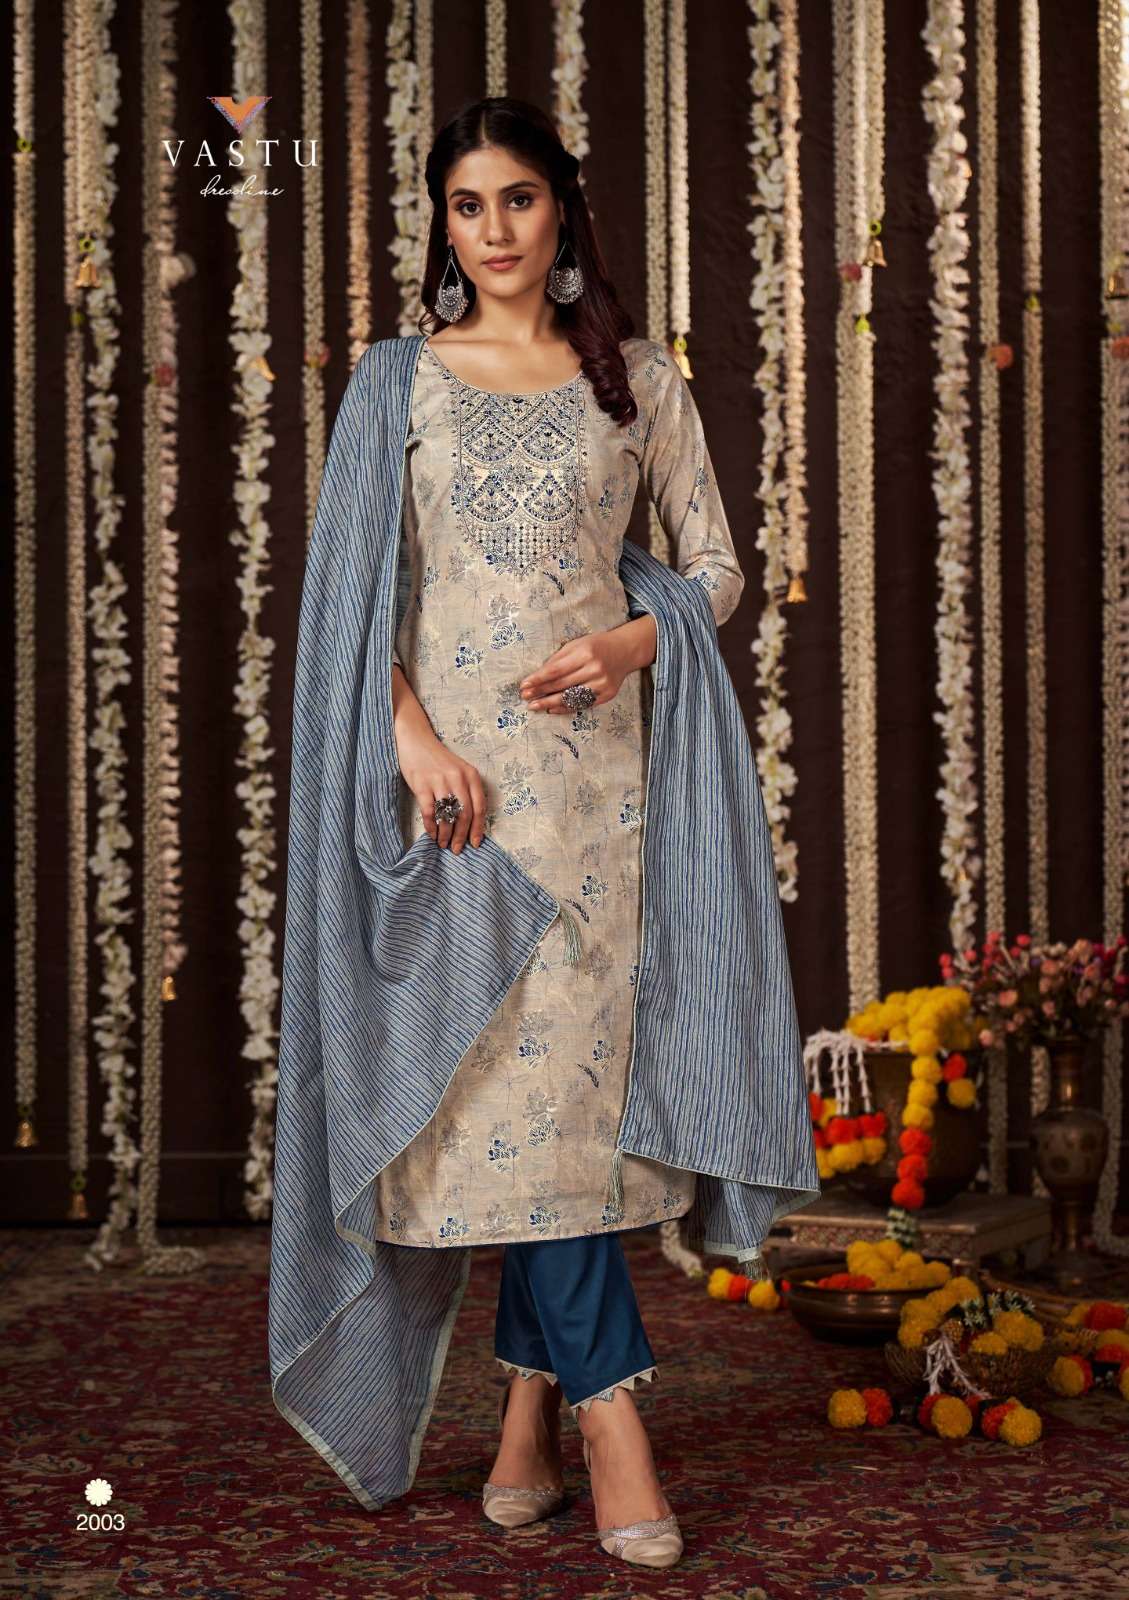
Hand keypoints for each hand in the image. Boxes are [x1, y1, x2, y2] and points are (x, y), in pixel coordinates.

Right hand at [396, 727, 486, 852]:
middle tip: (456, 849)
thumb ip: (466, 791)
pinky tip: (431, 834)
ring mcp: (439, 781)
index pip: (480, 807)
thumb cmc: (438, 759)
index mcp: (471, 775)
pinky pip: (429, 812)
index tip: (475, 844)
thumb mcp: (459, 770)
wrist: (416, 740)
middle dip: (461, 836)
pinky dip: (431, 827)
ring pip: (447, 816)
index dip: (478, 829)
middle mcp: (458, 778)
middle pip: (465, 815)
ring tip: (442, 844)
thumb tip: (469, 823)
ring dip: (445, 835)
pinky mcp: (422, 785)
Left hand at [518, 620, 650, 712]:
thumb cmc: (596, 646)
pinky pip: (582, 704)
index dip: (538, 679)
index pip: (556, 670)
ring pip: (571, 698)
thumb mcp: (576, 644)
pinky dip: (565, 708)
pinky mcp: (607, 695)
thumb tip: (538, 676)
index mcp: (585, 653)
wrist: (624, 651)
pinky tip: (552, 709)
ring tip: (535, 706)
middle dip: (540, 692)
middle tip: (525, 697)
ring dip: (549, 703)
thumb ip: (558, 659)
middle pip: (561, 685)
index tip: (524, 685)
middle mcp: (595, 669)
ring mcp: (602, 684)